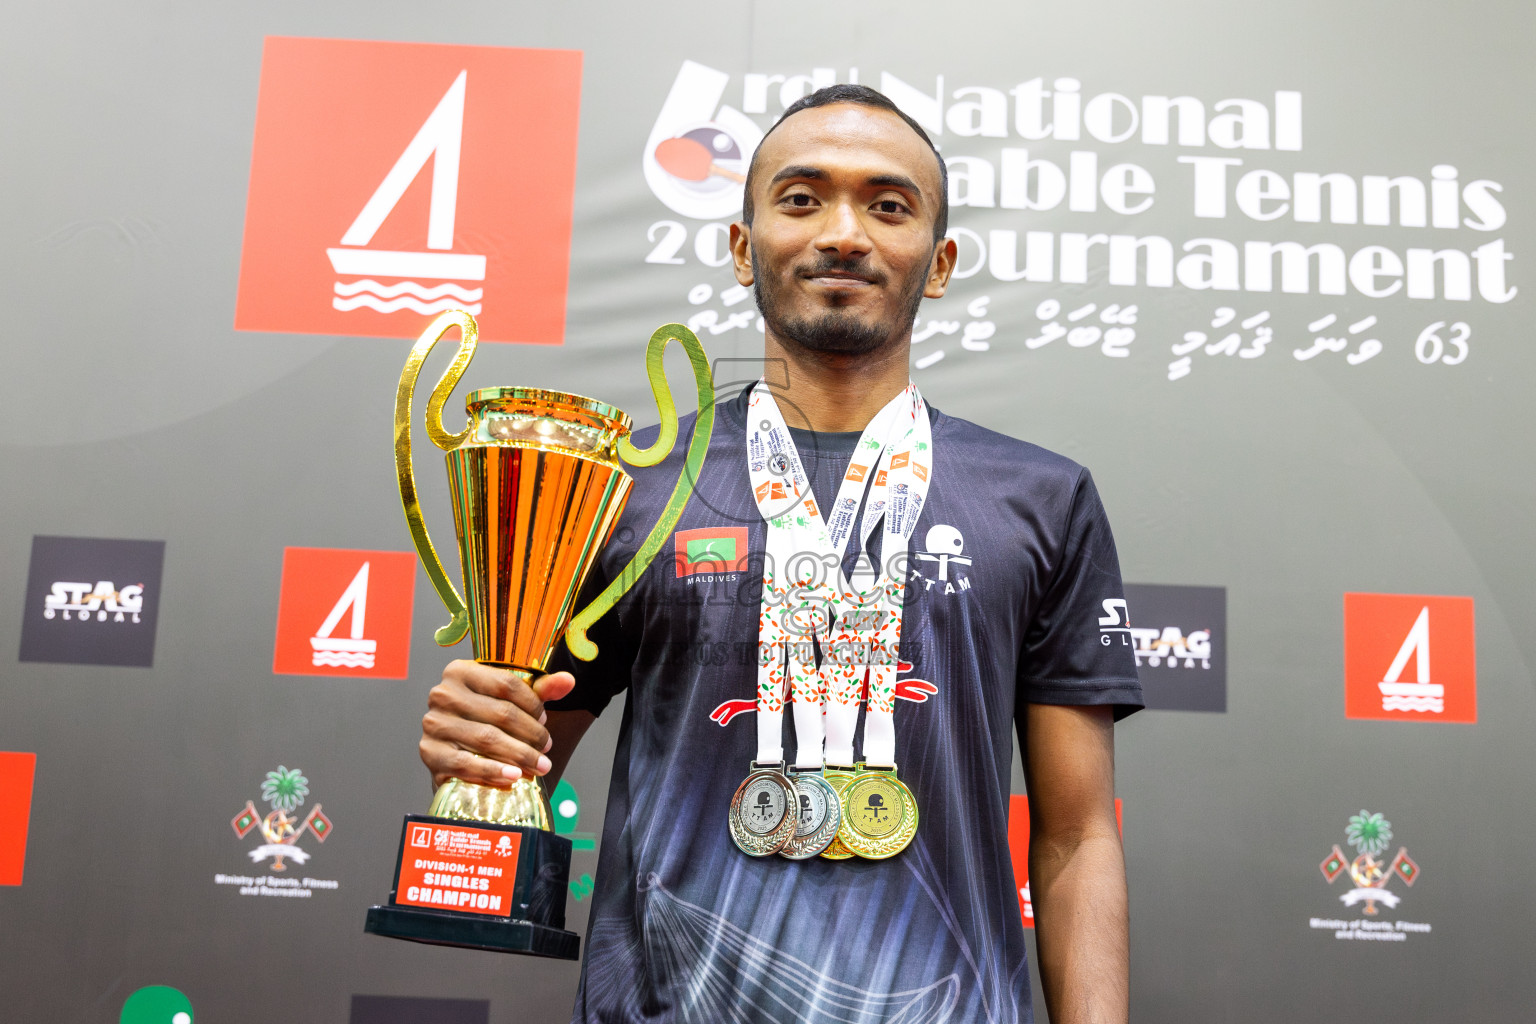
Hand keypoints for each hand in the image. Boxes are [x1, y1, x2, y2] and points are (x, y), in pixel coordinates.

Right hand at [419, 660, 576, 790]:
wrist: (457, 755)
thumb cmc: (486, 722)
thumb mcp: (512, 702)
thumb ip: (540, 690)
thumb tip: (568, 681)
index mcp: (460, 671)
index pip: (506, 684)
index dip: (533, 704)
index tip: (545, 720)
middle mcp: (442, 694)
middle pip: (501, 713)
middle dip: (531, 734)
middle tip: (547, 749)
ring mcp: (434, 724)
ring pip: (487, 738)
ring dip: (519, 755)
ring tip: (539, 766)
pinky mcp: (429, 753)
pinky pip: (466, 763)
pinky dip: (492, 771)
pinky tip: (512, 776)